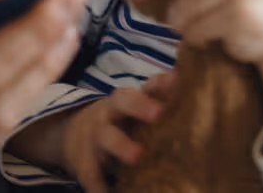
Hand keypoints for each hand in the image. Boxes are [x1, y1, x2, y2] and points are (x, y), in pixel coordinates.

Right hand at [61, 73, 175, 192]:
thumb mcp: (135, 108)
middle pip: (123, 102)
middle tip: (159, 113)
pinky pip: (92, 173)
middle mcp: (112, 112)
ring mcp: (96, 136)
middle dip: (140, 106)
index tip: (177, 79)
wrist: (74, 133)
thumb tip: (188, 84)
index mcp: (129, 99)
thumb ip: (160, 99)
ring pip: (107, 137)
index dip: (161, 83)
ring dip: (121, 146)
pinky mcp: (85, 162)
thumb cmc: (120, 121)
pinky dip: (100, 185)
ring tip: (137, 156)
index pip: (147, 86)